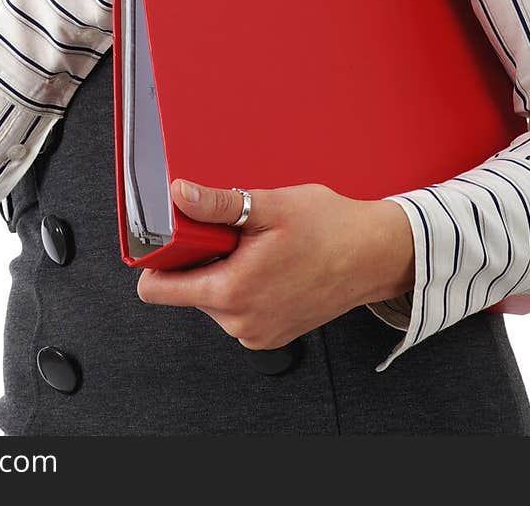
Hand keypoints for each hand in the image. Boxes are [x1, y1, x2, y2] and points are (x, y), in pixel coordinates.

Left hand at [135, 178, 414, 349]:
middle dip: (202, 259)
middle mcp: (240, 322)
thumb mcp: (268, 206)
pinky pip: (237, 309)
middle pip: (187, 290)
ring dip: (225, 271)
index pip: (157, 290)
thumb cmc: (329, 229)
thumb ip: (217, 206)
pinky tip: (271, 266)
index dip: (156, 260)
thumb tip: (180, 195)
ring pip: (213, 298)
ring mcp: (256, 333)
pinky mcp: (270, 335)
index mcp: (232, 291)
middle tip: (236, 235)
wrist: (373, 255)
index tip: (170, 239)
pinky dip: (244, 286)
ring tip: (259, 248)